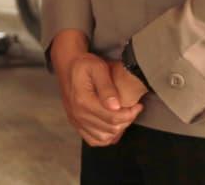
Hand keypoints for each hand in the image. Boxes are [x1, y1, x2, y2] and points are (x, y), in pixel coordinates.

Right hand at [51, 31, 140, 146]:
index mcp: (83, 101)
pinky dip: (105, 137)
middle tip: (132, 109)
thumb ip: (107, 87)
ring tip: (123, 116)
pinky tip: (112, 126)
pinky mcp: (76, 124)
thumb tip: (116, 106)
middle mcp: (78, 114)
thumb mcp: (98, 67)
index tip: (138, 106)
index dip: (130, 114)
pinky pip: (93, 140)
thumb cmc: (84, 64)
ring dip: (118, 130)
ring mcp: (76, 121)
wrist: (67, 65)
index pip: (113, 118)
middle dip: (126, 121)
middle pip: (110, 129)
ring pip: (104, 138)